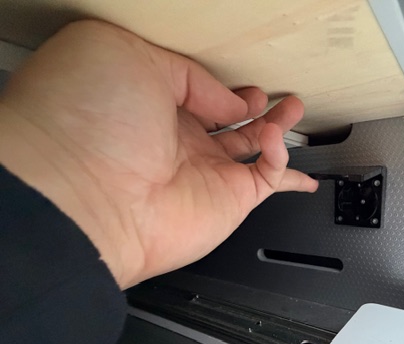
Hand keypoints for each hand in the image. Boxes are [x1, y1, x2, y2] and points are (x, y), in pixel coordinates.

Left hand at [0, 20, 317, 288]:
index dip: (224, 88)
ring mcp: (202, 174)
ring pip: (253, 151)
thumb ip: (188, 74)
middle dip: (255, 110)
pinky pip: (267, 176)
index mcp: (148, 107)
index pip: (197, 95)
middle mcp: (175, 144)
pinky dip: (281, 157)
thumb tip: (230, 105)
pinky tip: (279, 138)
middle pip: (227, 125)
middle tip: (276, 99)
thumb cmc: (86, 124)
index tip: (244, 82)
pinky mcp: (227, 201)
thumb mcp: (129, 55)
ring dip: (278, 130)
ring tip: (293, 110)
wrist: (84, 195)